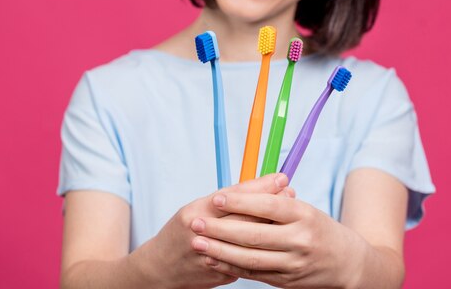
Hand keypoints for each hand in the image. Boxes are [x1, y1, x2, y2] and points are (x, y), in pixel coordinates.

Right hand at [132, 173, 292, 288]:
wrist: (161, 269)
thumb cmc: (181, 233)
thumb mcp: (196, 208)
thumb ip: (226, 199)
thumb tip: (260, 187)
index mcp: (196, 212)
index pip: (234, 196)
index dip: (260, 186)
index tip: (279, 178)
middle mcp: (204, 233)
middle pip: (245, 216)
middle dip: (271, 202)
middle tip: (290, 191)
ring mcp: (212, 256)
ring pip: (250, 238)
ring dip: (271, 223)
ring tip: (288, 213)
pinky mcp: (221, 273)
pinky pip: (247, 258)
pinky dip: (264, 246)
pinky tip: (278, 237)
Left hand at [189, 190, 368, 288]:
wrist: (347, 264)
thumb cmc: (320, 230)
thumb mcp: (305, 209)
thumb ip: (277, 201)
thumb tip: (243, 189)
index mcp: (304, 215)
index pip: (267, 206)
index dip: (240, 203)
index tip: (216, 198)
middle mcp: (299, 240)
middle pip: (254, 235)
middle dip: (221, 229)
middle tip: (196, 223)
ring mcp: (293, 263)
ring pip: (250, 258)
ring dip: (220, 251)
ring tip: (198, 243)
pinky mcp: (286, 282)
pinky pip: (254, 274)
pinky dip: (231, 267)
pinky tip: (214, 260)